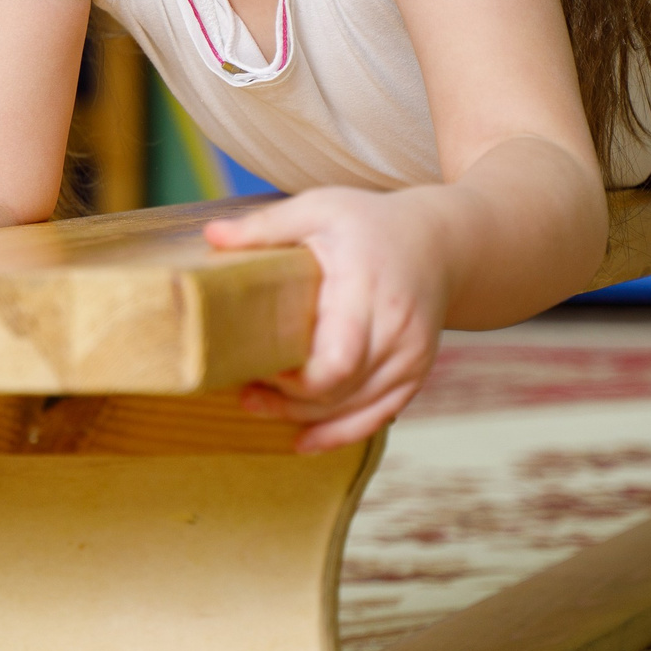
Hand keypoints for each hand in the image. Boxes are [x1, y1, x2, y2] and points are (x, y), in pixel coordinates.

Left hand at [204, 188, 450, 452]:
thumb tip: (211, 236)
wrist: (439, 242)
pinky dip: (340, 433)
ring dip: (305, 417)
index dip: (296, 379)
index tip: (257, 364)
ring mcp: (412, 356)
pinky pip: (378, 416)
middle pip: (341, 389)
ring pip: (356, 409)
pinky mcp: (415, 374)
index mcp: (367, 288)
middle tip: (243, 389)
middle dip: (288, 399)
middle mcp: (396, 328)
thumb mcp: (319, 208)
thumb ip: (267, 225)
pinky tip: (304, 442)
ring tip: (256, 405)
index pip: (337, 358)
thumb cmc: (370, 223)